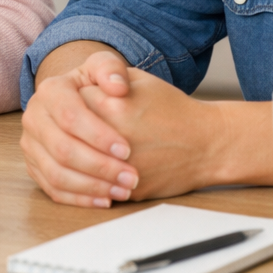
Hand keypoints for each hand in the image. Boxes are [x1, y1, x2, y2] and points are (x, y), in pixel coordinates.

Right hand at [20, 49, 140, 207]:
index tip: (127, 150)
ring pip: (56, 174)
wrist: (80, 101)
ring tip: (122, 190)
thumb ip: (111, 69)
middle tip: (131, 176)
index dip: (99, 136)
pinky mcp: (33, 167)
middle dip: (100, 166)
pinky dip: (80, 199)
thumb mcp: (104, 67)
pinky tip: (105, 199)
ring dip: (92, 187)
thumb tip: (117, 87)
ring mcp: (30, 145)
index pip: (71, 117)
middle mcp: (34, 117)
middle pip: (63, 149)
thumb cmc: (97, 85)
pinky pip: (53, 189)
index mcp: (50, 91)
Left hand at [80, 70, 272, 199]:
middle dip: (69, 135)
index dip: (72, 104)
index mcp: (113, 106)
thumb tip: (75, 93)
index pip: (69, 104)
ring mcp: (119, 170)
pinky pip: (92, 190)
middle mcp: (113, 139)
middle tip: (74, 131)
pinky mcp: (126, 193)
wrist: (206, 145)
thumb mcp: (138, 80)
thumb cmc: (172, 109)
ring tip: (79, 153)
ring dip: (73, 161)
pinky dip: (86, 184)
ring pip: (74, 169)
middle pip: (67, 138)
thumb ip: (103, 79)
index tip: (81, 104)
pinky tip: (91, 175)